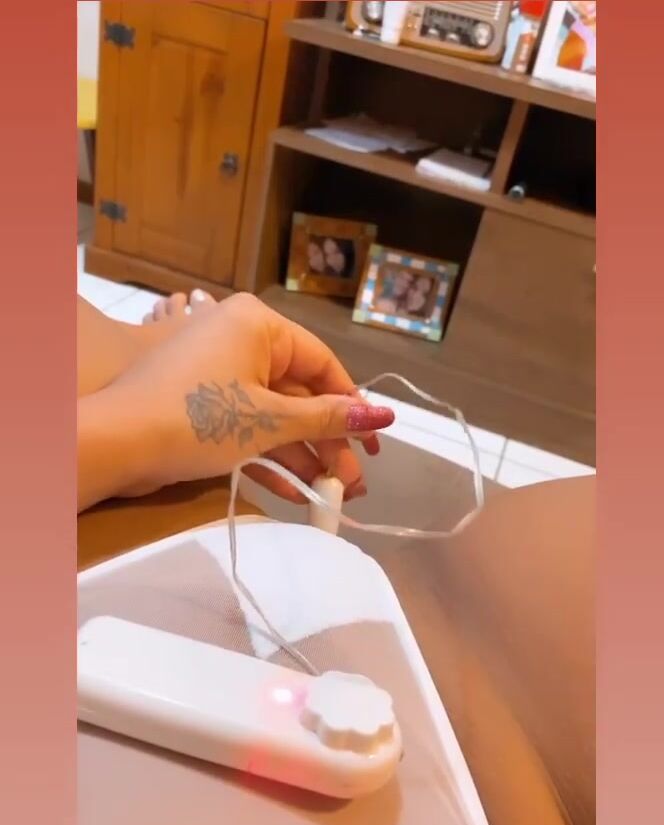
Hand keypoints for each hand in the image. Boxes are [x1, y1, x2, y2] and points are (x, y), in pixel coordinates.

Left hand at [100, 293, 393, 502]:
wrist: (115, 444)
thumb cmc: (199, 418)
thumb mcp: (270, 420)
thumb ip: (329, 419)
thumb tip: (385, 416)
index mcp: (258, 326)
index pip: (322, 363)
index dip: (352, 406)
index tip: (373, 444)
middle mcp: (239, 341)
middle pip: (299, 395)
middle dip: (327, 443)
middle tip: (352, 485)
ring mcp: (217, 375)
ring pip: (273, 416)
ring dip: (302, 457)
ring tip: (331, 496)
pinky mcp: (200, 407)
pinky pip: (246, 427)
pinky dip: (267, 457)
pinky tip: (294, 495)